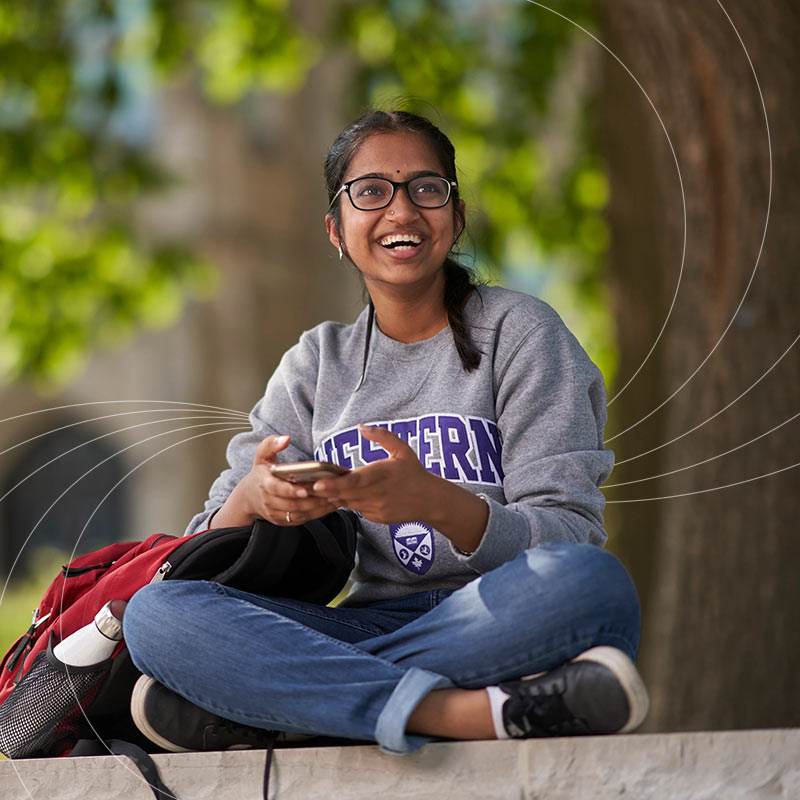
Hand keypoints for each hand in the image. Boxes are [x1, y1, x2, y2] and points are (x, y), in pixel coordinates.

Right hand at [215, 435, 338, 527]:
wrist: (250, 497)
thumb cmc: (262, 472)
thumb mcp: (262, 456)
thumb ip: (271, 444)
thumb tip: (285, 439)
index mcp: (265, 484)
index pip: (277, 489)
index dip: (291, 491)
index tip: (305, 490)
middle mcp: (269, 501)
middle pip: (292, 504)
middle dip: (312, 501)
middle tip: (330, 493)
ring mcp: (276, 513)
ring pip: (299, 514)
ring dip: (317, 508)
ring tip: (334, 499)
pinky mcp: (283, 521)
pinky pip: (301, 520)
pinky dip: (317, 514)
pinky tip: (330, 506)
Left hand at [312, 425, 488, 552]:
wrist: (430, 500)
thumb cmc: (414, 471)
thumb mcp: (402, 449)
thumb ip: (382, 436)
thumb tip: (362, 427)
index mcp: (382, 475)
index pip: (354, 482)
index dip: (335, 485)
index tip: (318, 484)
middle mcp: (377, 494)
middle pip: (345, 495)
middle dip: (325, 492)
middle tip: (304, 488)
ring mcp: (377, 508)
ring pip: (348, 503)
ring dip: (333, 498)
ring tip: (315, 490)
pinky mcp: (377, 517)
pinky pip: (358, 509)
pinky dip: (348, 503)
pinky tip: (339, 496)